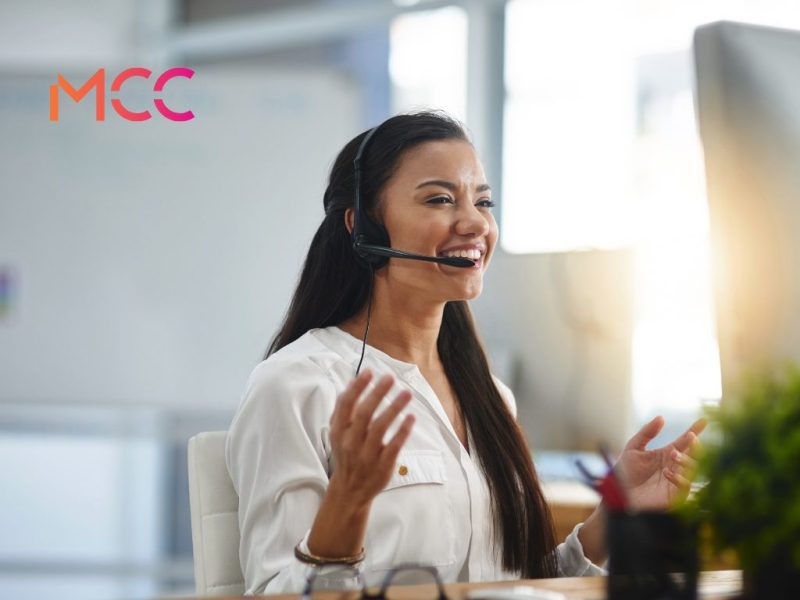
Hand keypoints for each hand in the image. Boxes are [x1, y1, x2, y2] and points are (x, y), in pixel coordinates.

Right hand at [327, 369, 415, 508]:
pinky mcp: (382, 465)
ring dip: (394, 408)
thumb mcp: (339, 433)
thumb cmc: (346, 454)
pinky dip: (403, 431)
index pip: (346, 405)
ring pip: (380, 428)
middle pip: (365, 413)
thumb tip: (352, 382)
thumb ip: (344, 409)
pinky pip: (394, 446)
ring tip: (406, 393)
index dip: (357, 387)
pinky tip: (411, 417)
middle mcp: (351, 442)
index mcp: (339, 431)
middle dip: (378, 393)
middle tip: (390, 377)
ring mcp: (367, 455)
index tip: (369, 372)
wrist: (350, 491)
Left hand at [616, 416, 705, 510]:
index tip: (704, 421)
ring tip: (673, 454)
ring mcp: (676, 481)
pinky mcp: (675, 496)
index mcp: (667, 454)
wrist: (617, 494)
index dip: (694, 431)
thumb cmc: (625, 472)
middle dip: (694, 445)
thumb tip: (661, 417)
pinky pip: (685, 486)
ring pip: (693, 469)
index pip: (684, 442)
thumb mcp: (633, 448)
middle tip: (690, 437)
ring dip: (686, 460)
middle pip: (693, 454)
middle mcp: (675, 467)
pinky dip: (680, 477)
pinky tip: (667, 471)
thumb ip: (646, 432)